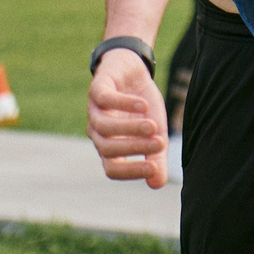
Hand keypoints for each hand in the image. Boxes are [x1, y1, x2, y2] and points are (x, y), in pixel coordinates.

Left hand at [88, 48, 169, 187]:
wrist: (132, 70)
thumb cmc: (142, 107)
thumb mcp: (155, 133)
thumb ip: (156, 158)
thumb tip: (157, 184)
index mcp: (110, 146)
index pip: (112, 168)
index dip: (131, 171)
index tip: (154, 169)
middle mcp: (98, 132)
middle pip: (107, 149)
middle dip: (134, 148)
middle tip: (159, 144)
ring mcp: (94, 110)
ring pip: (104, 126)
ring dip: (129, 128)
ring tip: (153, 126)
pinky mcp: (97, 88)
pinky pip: (104, 99)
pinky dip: (123, 104)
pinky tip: (142, 105)